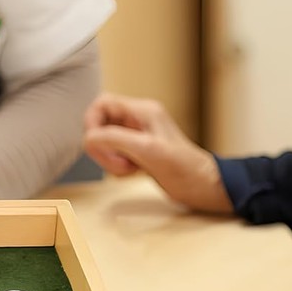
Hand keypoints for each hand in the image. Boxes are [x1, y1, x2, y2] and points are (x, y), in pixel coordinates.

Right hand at [83, 93, 232, 212]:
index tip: (96, 144)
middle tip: (117, 162)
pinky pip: (114, 155)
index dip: (92, 123)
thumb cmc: (185, 167)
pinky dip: (116, 166)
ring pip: (106, 142)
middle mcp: (138, 120)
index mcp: (142, 111)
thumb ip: (115, 138)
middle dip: (102, 146)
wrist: (202, 186)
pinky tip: (133, 172)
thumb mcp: (147, 149)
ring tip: (128, 168)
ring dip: (110, 159)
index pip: (102, 103)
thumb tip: (89, 137)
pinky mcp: (138, 152)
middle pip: (100, 124)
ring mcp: (137, 137)